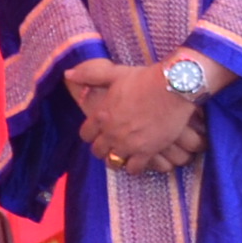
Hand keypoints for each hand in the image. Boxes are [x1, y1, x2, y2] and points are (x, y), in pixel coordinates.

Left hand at [66, 58, 199, 174]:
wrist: (172, 87)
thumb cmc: (144, 78)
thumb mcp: (113, 73)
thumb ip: (90, 74)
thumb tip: (68, 74)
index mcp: (100, 115)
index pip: (85, 134)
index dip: (91, 136)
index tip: (99, 134)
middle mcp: (110, 132)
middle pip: (97, 151)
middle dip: (103, 149)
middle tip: (112, 147)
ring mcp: (127, 144)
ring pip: (113, 162)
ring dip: (117, 160)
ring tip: (125, 156)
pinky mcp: (146, 151)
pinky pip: (134, 169)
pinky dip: (135, 167)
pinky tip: (140, 161)